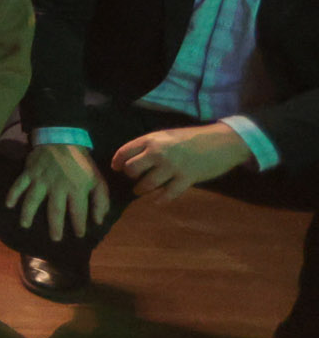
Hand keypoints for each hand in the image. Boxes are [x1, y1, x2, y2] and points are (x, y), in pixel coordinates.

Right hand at [3, 140, 112, 240]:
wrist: (63, 140)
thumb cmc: (81, 164)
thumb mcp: (98, 180)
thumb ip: (101, 201)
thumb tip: (98, 220)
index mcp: (76, 188)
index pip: (78, 211)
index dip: (79, 225)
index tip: (79, 235)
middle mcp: (58, 186)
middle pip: (55, 210)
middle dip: (55, 226)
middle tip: (55, 239)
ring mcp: (41, 179)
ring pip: (33, 199)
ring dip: (28, 213)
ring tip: (25, 225)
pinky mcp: (29, 172)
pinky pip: (19, 184)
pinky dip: (13, 194)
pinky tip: (8, 205)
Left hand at [112, 122, 255, 201]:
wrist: (222, 141)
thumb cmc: (194, 138)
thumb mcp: (167, 136)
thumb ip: (151, 145)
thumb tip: (134, 159)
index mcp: (152, 139)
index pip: (125, 151)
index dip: (117, 162)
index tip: (116, 168)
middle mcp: (158, 152)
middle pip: (132, 170)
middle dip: (130, 177)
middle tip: (134, 180)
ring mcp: (172, 166)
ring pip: (147, 184)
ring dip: (141, 190)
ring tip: (140, 191)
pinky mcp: (186, 179)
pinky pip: (167, 194)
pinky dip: (160, 199)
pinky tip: (157, 201)